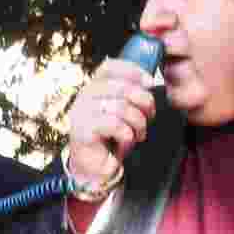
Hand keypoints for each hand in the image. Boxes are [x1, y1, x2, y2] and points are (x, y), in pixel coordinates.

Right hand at [68, 58, 156, 188]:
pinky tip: (126, 141)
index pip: (110, 66)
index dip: (133, 71)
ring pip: (121, 107)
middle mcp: (85, 96)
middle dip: (144, 102)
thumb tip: (152, 82)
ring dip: (138, 122)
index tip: (151, 83)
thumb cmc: (112, 137)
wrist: (95, 166)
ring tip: (139, 133)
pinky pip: (114, 125)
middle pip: (122, 87)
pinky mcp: (83, 130)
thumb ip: (132, 94)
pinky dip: (127, 134)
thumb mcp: (124, 111)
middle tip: (149, 116)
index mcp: (94, 87)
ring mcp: (82, 113)